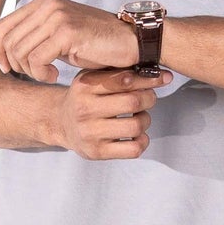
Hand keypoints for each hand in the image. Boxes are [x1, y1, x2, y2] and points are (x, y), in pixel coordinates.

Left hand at [0, 0, 139, 79]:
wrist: (130, 41)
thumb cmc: (97, 43)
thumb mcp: (60, 36)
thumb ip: (37, 36)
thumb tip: (7, 51)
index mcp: (43, 2)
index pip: (4, 26)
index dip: (0, 50)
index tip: (8, 68)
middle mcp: (47, 4)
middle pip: (9, 40)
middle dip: (15, 64)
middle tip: (34, 75)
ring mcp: (56, 16)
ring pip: (21, 51)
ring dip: (30, 71)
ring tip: (47, 75)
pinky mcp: (66, 32)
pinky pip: (37, 59)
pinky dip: (41, 73)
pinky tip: (54, 76)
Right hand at [52, 64, 173, 159]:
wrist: (60, 122)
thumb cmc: (84, 97)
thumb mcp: (92, 77)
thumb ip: (118, 72)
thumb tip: (156, 72)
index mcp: (85, 86)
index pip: (125, 80)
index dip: (149, 79)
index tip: (162, 78)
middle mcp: (85, 109)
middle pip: (133, 102)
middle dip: (149, 99)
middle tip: (148, 98)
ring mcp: (90, 133)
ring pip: (135, 126)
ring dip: (145, 120)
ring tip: (140, 116)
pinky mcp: (97, 152)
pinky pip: (133, 149)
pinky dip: (142, 140)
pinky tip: (137, 134)